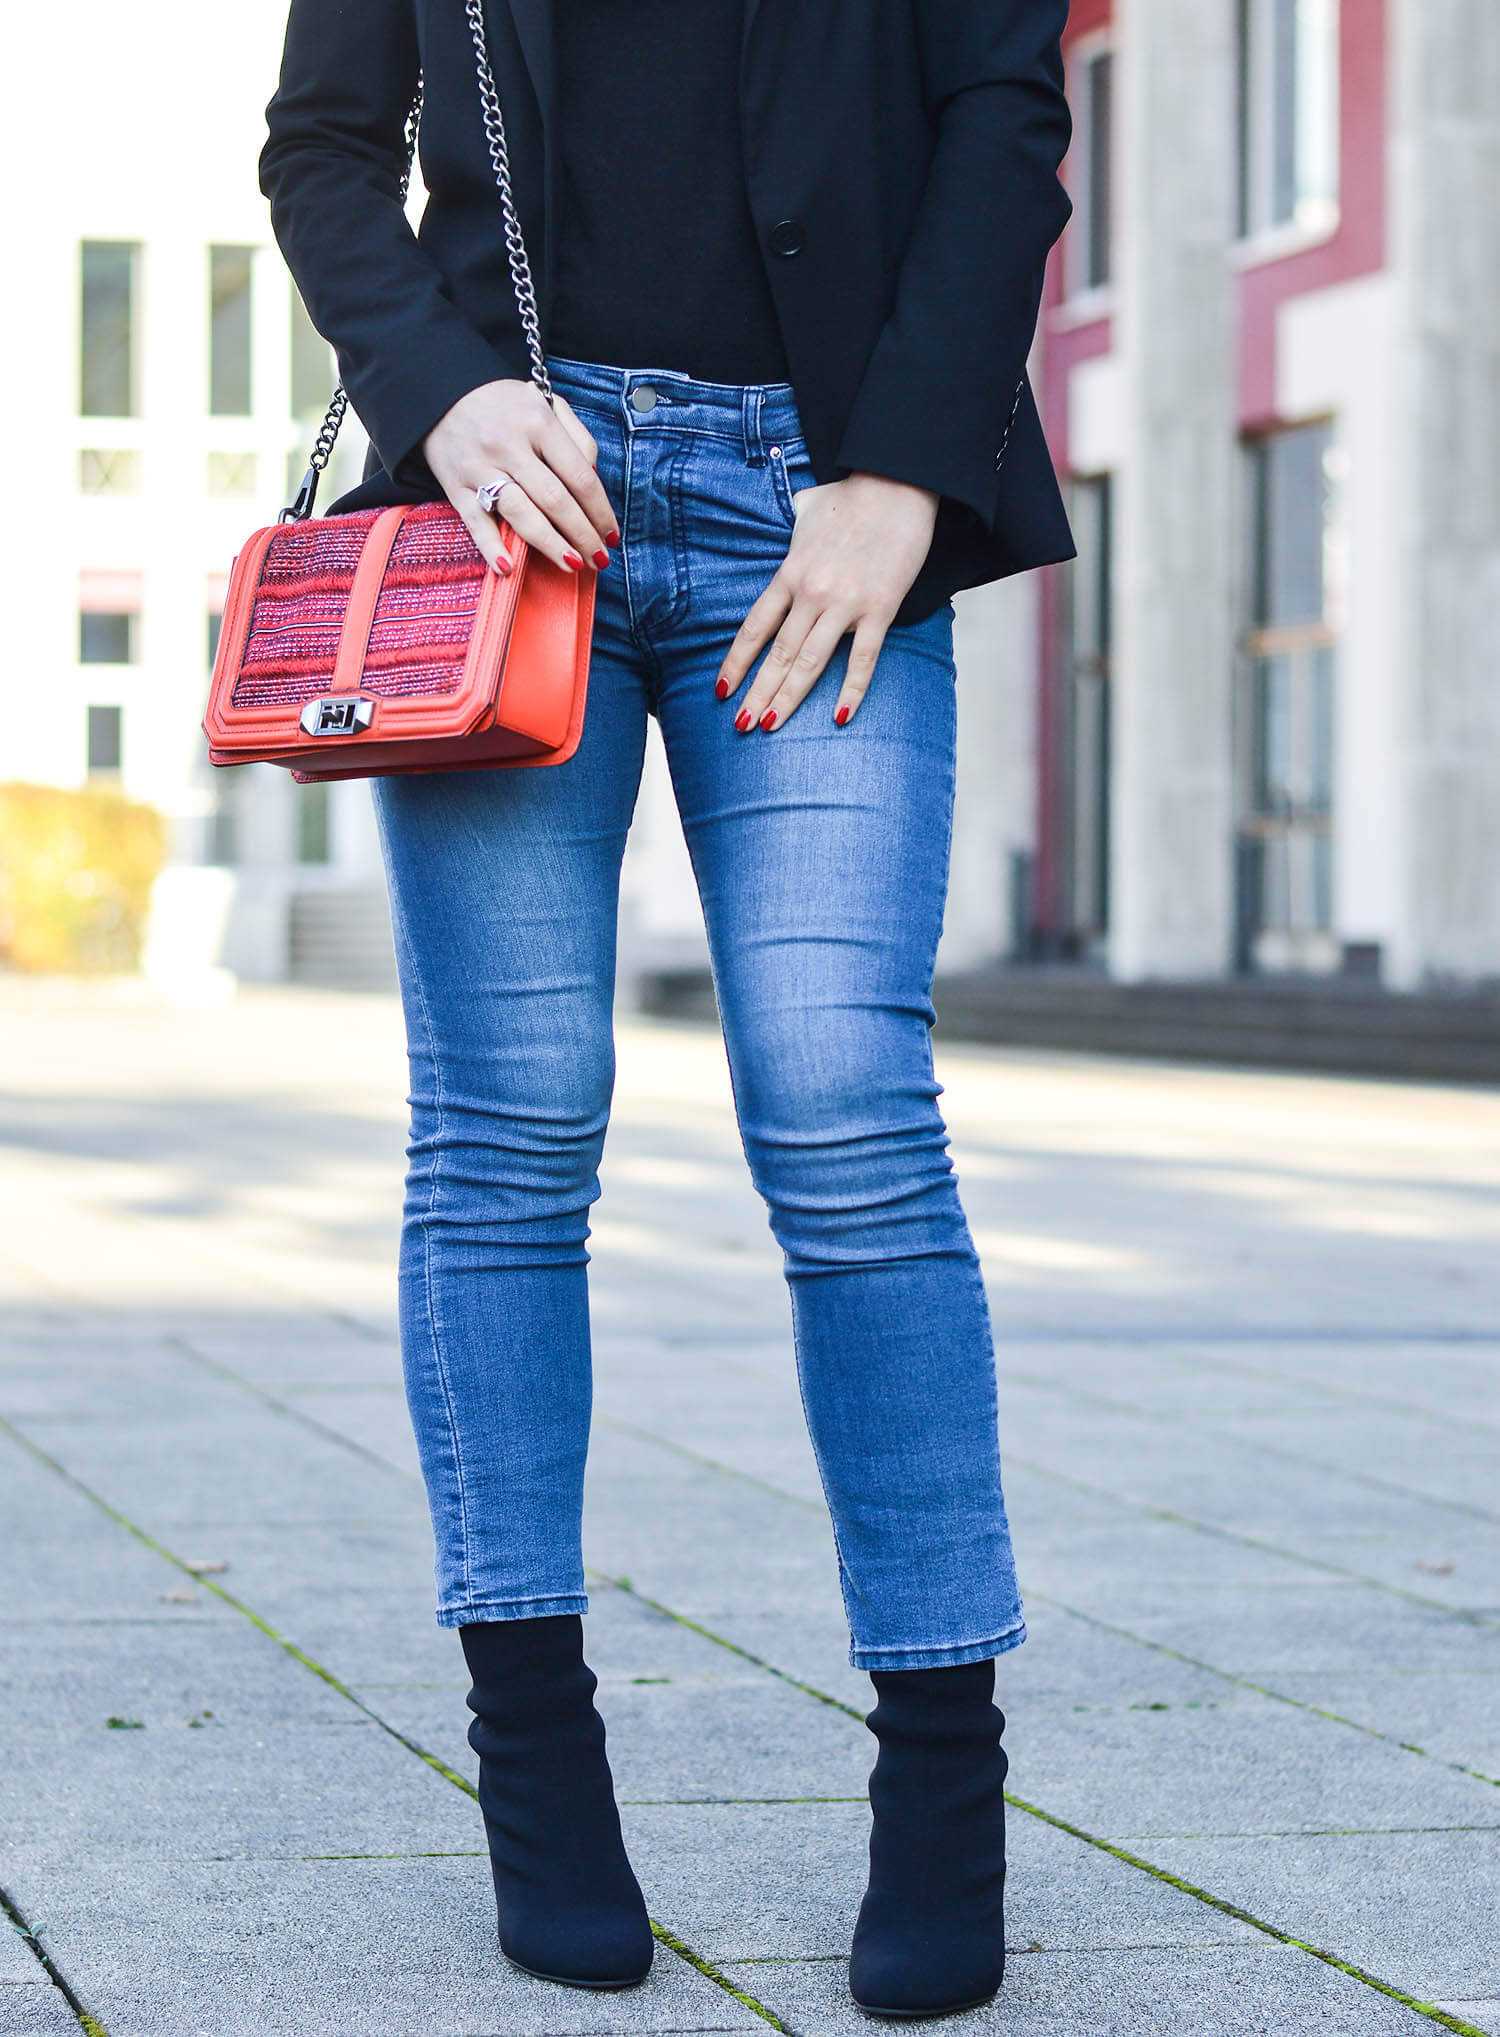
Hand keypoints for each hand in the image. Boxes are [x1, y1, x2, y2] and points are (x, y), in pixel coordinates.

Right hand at [423, 379, 618, 576]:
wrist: (440, 392)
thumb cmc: (504, 405)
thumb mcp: (546, 403)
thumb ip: (576, 437)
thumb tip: (595, 478)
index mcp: (537, 422)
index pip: (579, 476)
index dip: (600, 511)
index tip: (611, 535)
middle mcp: (508, 444)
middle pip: (554, 500)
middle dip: (582, 535)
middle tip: (599, 560)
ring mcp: (479, 467)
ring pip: (520, 513)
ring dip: (550, 545)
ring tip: (572, 565)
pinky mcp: (454, 486)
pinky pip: (475, 522)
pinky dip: (491, 547)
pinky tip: (509, 568)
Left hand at [714, 472, 938, 728]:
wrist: (898, 482)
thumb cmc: (852, 496)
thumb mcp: (807, 509)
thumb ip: (792, 527)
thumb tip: (789, 518)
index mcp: (790, 573)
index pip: (755, 627)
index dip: (736, 662)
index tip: (721, 690)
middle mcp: (811, 593)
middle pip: (777, 654)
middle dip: (756, 693)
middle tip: (740, 725)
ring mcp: (846, 604)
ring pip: (809, 662)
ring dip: (789, 698)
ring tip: (771, 725)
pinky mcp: (880, 609)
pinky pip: (863, 659)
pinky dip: (851, 690)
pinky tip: (839, 717)